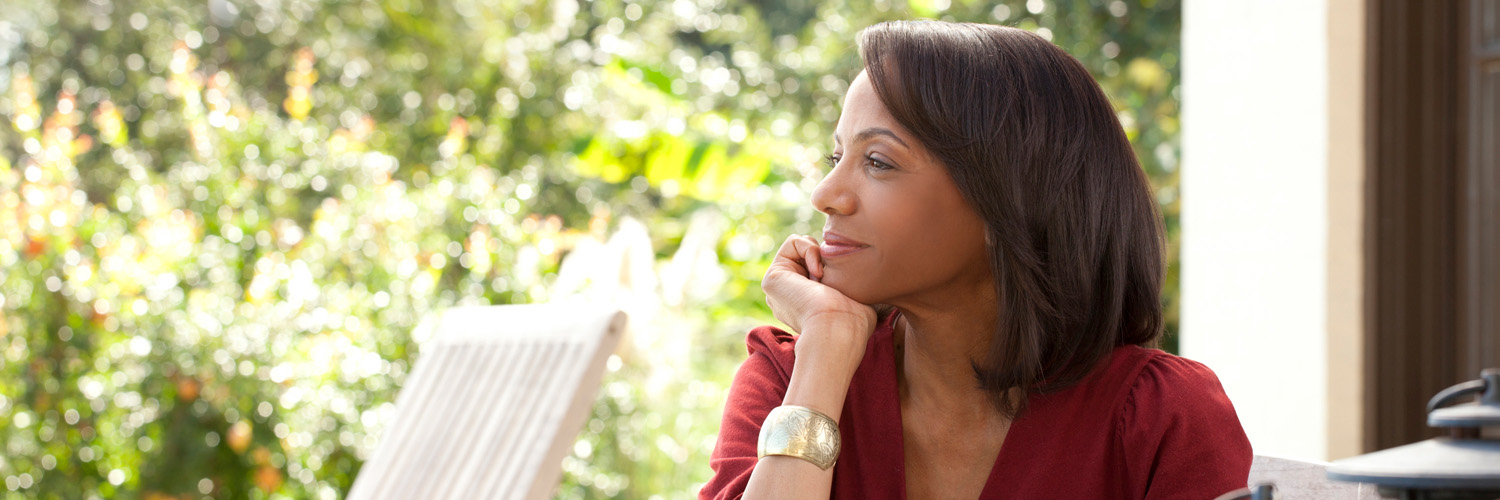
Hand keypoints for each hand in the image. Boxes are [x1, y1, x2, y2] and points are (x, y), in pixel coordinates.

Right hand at [761, 235, 876, 338]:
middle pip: (810, 256)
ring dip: (818, 255)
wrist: (837, 329)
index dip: (836, 266)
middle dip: (825, 259)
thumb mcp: (862, 299)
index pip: (822, 268)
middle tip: (832, 283)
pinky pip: (793, 242)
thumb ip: (858, 286)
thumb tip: (876, 280)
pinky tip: (817, 273)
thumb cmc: (854, 322)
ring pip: (801, 247)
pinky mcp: (772, 278)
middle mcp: (791, 298)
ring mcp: (779, 289)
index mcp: (808, 305)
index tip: (842, 286)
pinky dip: (810, 250)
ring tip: (823, 280)